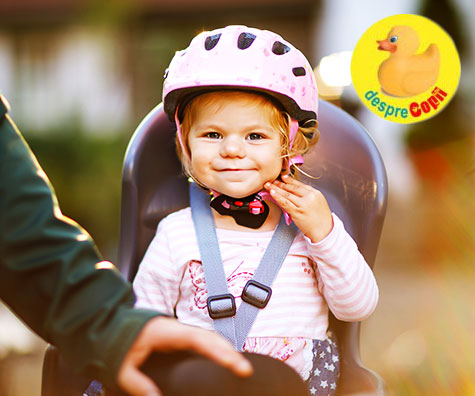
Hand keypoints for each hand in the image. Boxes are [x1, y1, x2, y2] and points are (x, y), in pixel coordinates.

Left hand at [117, 316, 252, 395]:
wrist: (112, 323)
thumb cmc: (117, 340)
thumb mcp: (122, 365)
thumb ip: (137, 384)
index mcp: (167, 331)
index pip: (198, 340)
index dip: (218, 351)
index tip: (235, 363)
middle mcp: (178, 328)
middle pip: (210, 337)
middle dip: (229, 352)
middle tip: (245, 370)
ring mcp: (181, 331)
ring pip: (209, 337)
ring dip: (225, 349)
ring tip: (241, 366)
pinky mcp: (180, 337)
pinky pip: (204, 341)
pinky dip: (217, 348)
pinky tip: (224, 359)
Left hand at [265, 174, 332, 242]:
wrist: (324, 230)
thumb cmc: (321, 219)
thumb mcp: (318, 202)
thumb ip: (309, 196)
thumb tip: (295, 191)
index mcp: (315, 193)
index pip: (300, 185)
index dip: (290, 180)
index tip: (283, 177)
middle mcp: (309, 197)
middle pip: (292, 188)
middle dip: (281, 184)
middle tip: (273, 180)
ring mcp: (303, 204)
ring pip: (286, 194)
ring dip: (276, 189)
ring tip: (268, 185)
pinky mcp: (297, 212)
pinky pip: (285, 203)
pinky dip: (277, 197)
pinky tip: (272, 193)